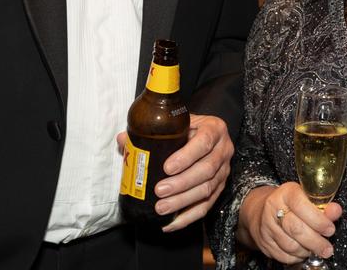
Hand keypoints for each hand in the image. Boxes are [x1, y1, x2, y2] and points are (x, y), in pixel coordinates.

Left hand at [117, 114, 232, 231]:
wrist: (206, 137)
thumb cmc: (187, 129)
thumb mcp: (175, 124)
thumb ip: (150, 131)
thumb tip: (122, 140)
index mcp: (214, 129)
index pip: (203, 142)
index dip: (186, 156)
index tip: (167, 167)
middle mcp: (223, 150)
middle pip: (206, 170)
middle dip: (182, 183)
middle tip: (160, 191)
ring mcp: (224, 171)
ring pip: (207, 190)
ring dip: (182, 201)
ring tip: (161, 208)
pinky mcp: (220, 189)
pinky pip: (206, 206)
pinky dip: (188, 217)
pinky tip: (170, 223)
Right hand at [238, 182, 341, 264]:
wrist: (261, 211)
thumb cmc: (289, 204)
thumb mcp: (307, 198)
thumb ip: (323, 206)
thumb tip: (336, 211)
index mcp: (285, 193)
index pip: (300, 205)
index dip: (318, 219)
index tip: (330, 229)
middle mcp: (273, 208)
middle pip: (295, 228)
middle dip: (316, 242)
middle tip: (327, 248)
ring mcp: (266, 226)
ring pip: (290, 245)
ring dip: (307, 250)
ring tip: (316, 248)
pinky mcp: (264, 242)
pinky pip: (284, 255)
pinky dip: (297, 257)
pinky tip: (303, 251)